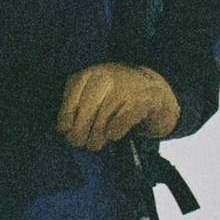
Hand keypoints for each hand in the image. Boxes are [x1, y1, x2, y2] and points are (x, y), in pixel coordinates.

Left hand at [58, 63, 180, 150]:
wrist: (154, 87)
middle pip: (87, 110)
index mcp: (90, 74)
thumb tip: (65, 130)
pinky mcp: (142, 101)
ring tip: (94, 145)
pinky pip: (122, 121)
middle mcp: (106, 77)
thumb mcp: (94, 91)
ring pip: (103, 118)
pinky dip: (115, 131)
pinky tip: (112, 137)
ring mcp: (125, 88)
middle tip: (78, 143)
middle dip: (80, 130)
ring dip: (96, 136)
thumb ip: (80, 104)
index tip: (64, 132)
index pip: (72, 97)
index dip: (66, 117)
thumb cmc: (116, 94)